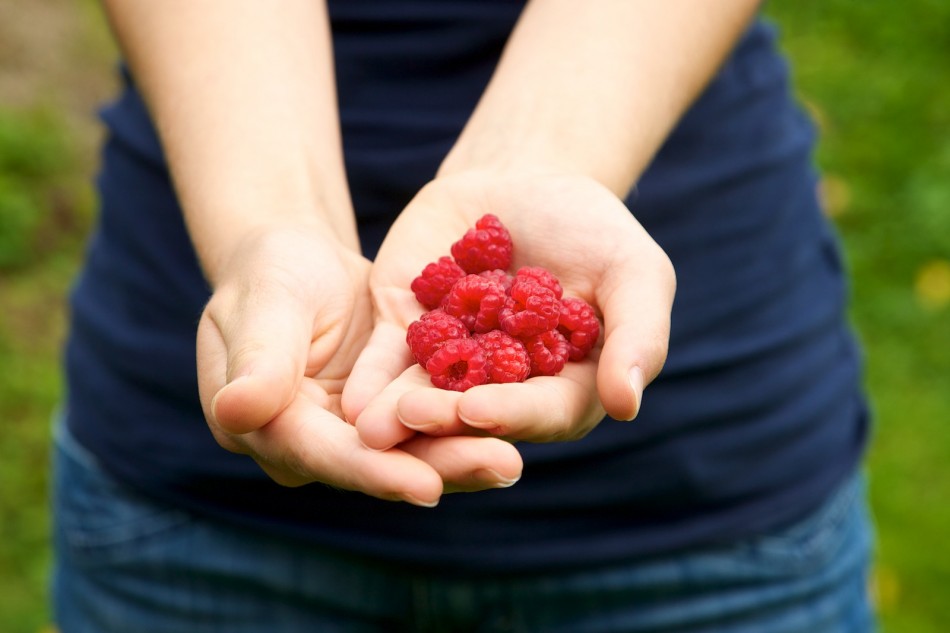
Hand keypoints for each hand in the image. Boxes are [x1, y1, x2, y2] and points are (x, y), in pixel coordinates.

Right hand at [196, 225, 521, 505]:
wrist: (299, 262)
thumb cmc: (270, 271)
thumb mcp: (263, 302)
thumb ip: (258, 357)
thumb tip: (237, 413)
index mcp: (261, 428)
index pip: (322, 457)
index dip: (373, 471)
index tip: (425, 486)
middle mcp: (308, 446)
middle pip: (377, 465)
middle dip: (440, 469)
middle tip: (503, 469)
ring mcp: (348, 434)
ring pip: (410, 453)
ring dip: (464, 456)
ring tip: (515, 458)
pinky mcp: (384, 415)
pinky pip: (428, 425)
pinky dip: (468, 425)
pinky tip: (515, 425)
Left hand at [344, 171, 674, 451]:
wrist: (525, 182)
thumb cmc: (592, 229)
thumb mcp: (632, 270)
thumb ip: (638, 334)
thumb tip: (627, 404)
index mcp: (566, 386)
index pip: (544, 411)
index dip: (513, 415)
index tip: (479, 409)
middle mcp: (508, 389)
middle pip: (478, 415)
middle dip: (445, 419)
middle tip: (412, 417)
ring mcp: (454, 365)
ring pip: (428, 398)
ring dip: (400, 414)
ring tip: (371, 425)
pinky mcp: (409, 338)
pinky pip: (389, 363)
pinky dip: (373, 380)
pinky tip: (353, 398)